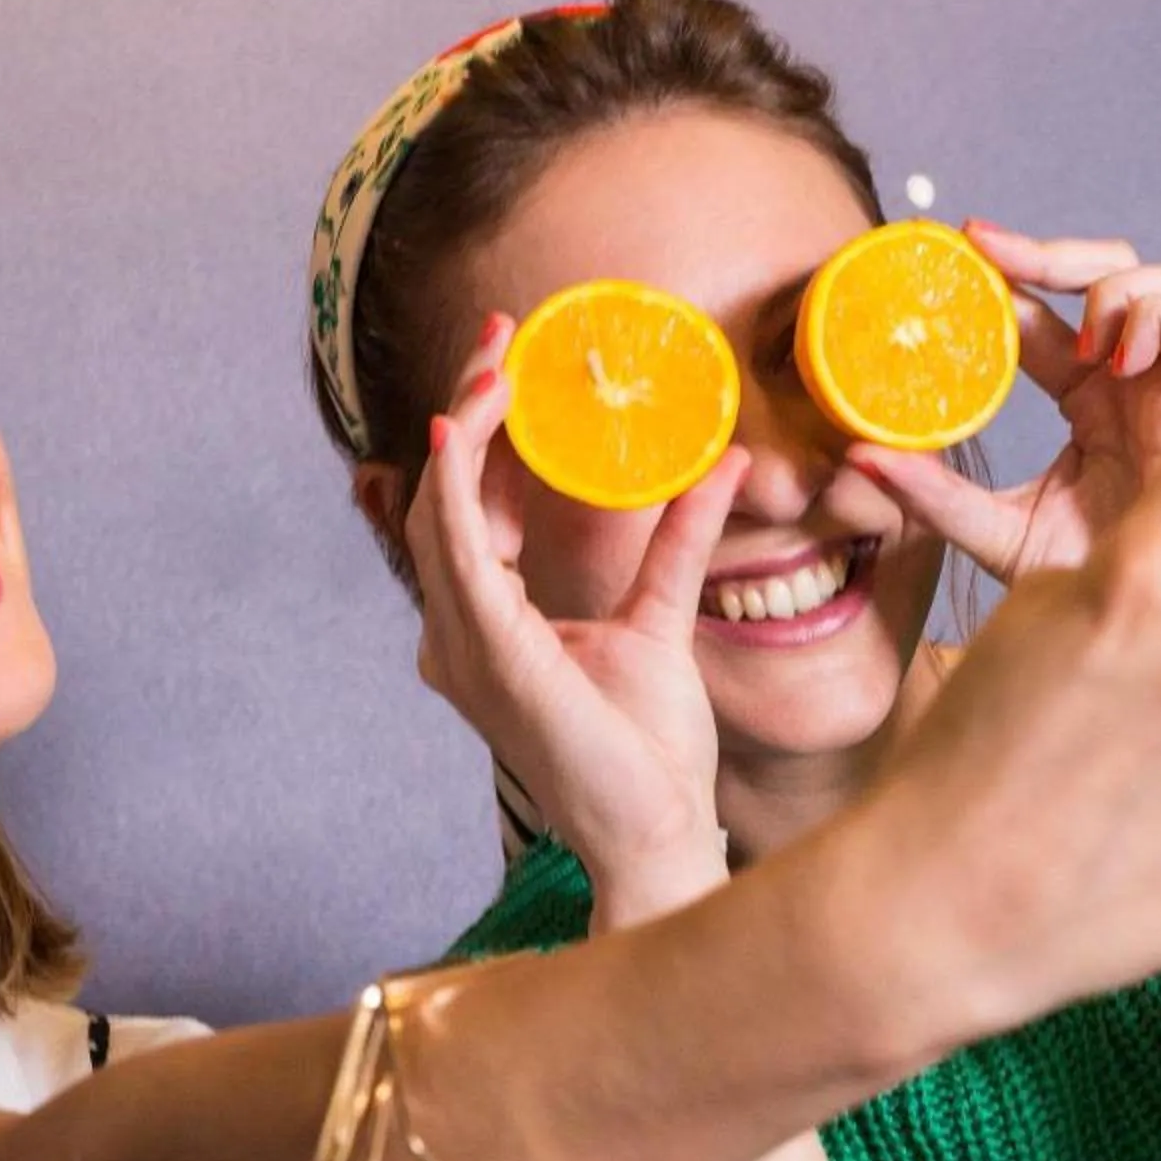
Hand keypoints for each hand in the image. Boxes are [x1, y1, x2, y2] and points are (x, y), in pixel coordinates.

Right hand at [405, 314, 742, 919]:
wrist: (656, 828)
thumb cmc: (649, 749)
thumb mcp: (662, 618)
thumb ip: (677, 542)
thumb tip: (720, 463)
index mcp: (487, 626)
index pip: (470, 509)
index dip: (484, 432)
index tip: (511, 359)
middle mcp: (458, 635)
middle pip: (442, 497)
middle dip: (467, 408)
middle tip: (497, 332)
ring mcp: (463, 647)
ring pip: (440, 511)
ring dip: (465, 428)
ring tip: (494, 360)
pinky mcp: (489, 656)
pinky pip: (456, 555)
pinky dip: (454, 490)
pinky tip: (462, 430)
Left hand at [851, 223, 1160, 583]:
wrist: (1140, 633)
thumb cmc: (1082, 588)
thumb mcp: (994, 532)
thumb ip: (933, 494)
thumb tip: (858, 457)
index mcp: (1085, 398)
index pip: (1050, 313)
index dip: (1012, 272)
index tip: (961, 249)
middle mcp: (1133, 382)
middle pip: (1115, 271)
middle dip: (1056, 251)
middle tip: (992, 251)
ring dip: (1118, 291)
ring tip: (1086, 347)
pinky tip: (1122, 361)